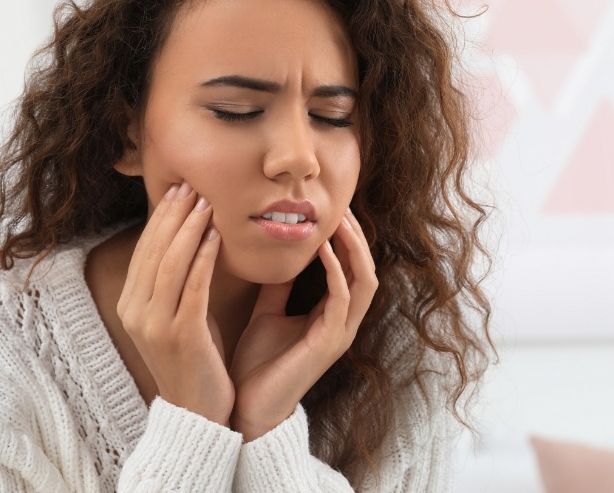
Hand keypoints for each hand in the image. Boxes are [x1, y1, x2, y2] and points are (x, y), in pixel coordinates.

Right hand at [117, 181, 234, 424]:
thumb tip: (192, 234)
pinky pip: (194, 286)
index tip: (179, 190)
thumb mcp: (177, 312)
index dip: (161, 217)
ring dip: (189, 229)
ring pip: (171, 264)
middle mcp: (136, 312)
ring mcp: (155, 325)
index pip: (145, 250)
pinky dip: (205, 257)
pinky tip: (217, 236)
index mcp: (131, 304)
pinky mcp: (181, 335)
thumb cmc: (195, 354)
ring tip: (206, 203)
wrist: (198, 410)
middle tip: (192, 186)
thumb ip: (177, 279)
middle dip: (174, 215)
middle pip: (155, 250)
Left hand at [229, 208, 377, 440]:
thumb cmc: (258, 363)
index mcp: (330, 315)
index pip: (352, 269)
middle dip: (357, 237)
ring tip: (339, 220)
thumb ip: (279, 285)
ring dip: (353, 248)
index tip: (332, 209)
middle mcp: (342, 322)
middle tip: (341, 206)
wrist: (247, 407)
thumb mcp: (268, 312)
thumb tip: (279, 252)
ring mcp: (339, 333)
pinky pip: (341, 299)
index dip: (347, 239)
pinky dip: (336, 270)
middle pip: (366, 270)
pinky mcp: (329, 343)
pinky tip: (322, 249)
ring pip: (364, 281)